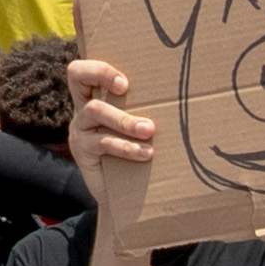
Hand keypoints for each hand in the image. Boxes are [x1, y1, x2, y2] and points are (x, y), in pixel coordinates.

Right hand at [69, 52, 158, 230]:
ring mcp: (80, 129)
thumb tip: (188, 94)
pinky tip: (146, 153)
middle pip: (76, 74)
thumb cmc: (136, 154)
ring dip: (125, 119)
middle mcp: (83, 108)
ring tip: (149, 129)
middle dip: (101, 73)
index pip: (85, 68)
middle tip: (125, 85)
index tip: (126, 81)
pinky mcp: (82, 151)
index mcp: (95, 96)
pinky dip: (127, 146)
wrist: (121, 198)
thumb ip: (146, 110)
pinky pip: (103, 142)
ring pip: (96, 110)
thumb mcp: (137, 128)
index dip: (100, 68)